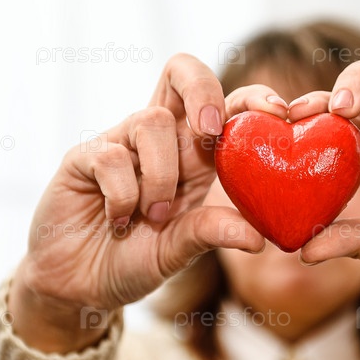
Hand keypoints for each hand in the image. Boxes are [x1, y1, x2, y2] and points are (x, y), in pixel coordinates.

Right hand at [9, 54, 268, 351]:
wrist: (80, 286)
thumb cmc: (136, 261)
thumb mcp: (180, 250)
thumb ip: (212, 234)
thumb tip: (258, 238)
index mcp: (193, 155)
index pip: (224, 104)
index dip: (252, 96)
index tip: (279, 113)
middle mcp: (159, 140)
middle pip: (181, 73)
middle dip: (203, 90)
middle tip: (210, 134)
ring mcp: (119, 143)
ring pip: (151, 123)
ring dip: (160, 177)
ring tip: (154, 218)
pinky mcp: (82, 158)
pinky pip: (111, 157)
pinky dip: (124, 196)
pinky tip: (119, 222)